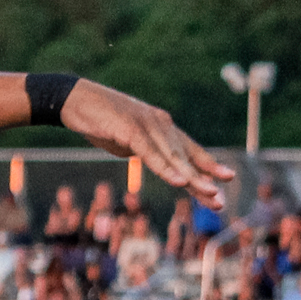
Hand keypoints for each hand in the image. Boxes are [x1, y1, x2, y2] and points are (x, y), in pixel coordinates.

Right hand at [62, 83, 236, 201]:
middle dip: (206, 178)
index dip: (208, 164)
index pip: (188, 149)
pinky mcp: (130, 129)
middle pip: (186, 156)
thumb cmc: (100, 120)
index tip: (227, 178)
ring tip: (210, 193)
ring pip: (174, 156)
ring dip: (193, 177)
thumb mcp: (128, 141)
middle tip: (220, 200)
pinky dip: (166, 168)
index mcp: (160, 127)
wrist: (73, 99)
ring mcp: (146, 125)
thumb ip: (146, 151)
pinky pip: (152, 153)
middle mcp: (159, 123)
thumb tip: (157, 163)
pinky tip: (179, 182)